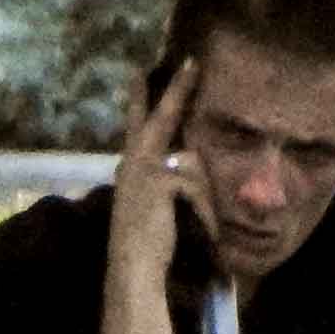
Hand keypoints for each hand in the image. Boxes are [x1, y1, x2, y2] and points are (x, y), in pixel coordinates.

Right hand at [109, 59, 216, 281]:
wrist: (133, 270)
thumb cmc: (144, 251)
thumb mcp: (151, 210)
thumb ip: (164, 187)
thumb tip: (191, 166)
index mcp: (129, 170)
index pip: (138, 128)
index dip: (140, 102)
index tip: (140, 75)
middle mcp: (133, 163)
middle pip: (160, 118)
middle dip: (177, 90)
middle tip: (192, 63)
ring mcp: (144, 169)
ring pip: (192, 166)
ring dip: (204, 200)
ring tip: (202, 231)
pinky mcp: (161, 180)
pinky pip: (197, 189)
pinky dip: (205, 214)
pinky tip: (203, 233)